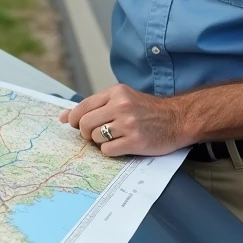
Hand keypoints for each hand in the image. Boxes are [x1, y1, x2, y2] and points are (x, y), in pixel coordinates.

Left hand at [58, 84, 189, 156]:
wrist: (178, 119)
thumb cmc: (148, 110)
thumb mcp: (124, 98)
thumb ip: (97, 105)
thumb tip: (64, 116)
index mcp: (116, 93)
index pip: (83, 106)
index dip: (73, 118)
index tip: (73, 124)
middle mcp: (121, 106)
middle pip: (85, 123)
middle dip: (84, 132)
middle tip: (92, 135)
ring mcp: (128, 124)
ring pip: (95, 137)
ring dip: (99, 141)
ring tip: (113, 137)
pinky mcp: (135, 141)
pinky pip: (107, 150)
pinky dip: (109, 150)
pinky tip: (120, 145)